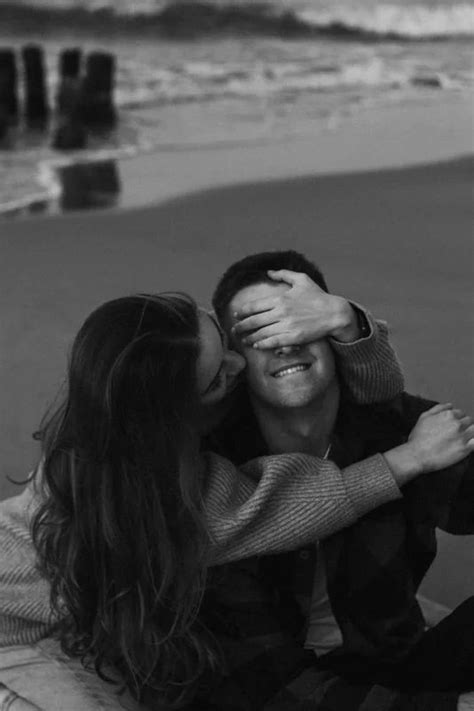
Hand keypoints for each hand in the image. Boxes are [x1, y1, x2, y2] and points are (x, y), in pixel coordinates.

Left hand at [231, 269, 359, 348]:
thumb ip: (283, 274)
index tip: (236, 314)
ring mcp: (287, 326)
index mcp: (280, 298)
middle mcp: (281, 312)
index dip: (242, 311)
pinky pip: (273, 342)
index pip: (254, 306)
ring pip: (261, 333)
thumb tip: (268, 272)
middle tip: (234, 330)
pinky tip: (256, 345)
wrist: (334, 313)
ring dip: (249, 337)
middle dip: (241, 326)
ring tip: (243, 340)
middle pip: (254, 321)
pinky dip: (262, 344)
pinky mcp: (293, 338)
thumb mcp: (302, 280)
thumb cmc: (318, 296)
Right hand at [385, 404, 473, 486]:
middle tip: (457, 433)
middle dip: (464, 425)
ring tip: (462, 438)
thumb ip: (438, 408)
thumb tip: (450, 405)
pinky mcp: (465, 449)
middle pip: (469, 421)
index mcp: (448, 415)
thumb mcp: (424, 417)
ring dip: (470, 433)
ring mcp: (462, 436)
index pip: (461, 413)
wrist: (417, 455)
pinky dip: (473, 442)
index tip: (453, 426)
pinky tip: (468, 444)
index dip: (457, 419)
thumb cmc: (418, 438)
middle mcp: (457, 424)